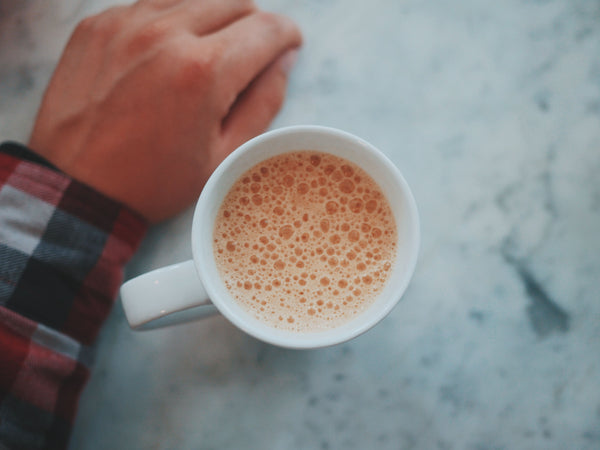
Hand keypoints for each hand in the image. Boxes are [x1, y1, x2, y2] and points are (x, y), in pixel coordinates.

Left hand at [29, 0, 301, 221]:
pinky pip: (152, 5)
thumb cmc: (154, 181)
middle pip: (234, 2)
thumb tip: (284, 60)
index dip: (288, 35)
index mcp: (204, 72)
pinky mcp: (98, 25)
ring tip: (212, 53)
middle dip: (255, 23)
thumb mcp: (225, 156)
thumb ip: (264, 101)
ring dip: (215, 19)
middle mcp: (166, 34)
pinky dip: (174, 22)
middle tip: (253, 53)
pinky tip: (171, 54)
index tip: (290, 44)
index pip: (266, 29)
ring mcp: (126, 23)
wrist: (77, 189)